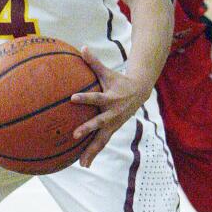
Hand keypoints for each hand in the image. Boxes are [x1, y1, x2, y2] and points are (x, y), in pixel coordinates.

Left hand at [71, 47, 151, 167]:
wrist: (139, 92)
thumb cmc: (118, 81)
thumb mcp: (108, 72)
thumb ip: (94, 62)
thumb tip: (82, 47)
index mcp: (110, 99)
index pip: (96, 98)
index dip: (85, 98)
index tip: (72, 98)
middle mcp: (112, 114)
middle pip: (99, 123)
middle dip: (87, 129)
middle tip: (74, 135)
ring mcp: (113, 124)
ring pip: (102, 140)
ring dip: (92, 151)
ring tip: (82, 164)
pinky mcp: (113, 130)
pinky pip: (102, 143)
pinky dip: (94, 153)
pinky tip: (84, 164)